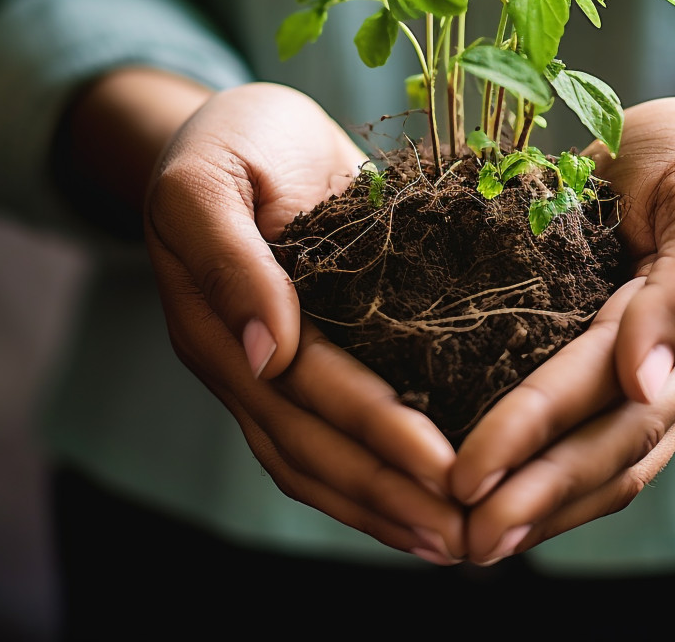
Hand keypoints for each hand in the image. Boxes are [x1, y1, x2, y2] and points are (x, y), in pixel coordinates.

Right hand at [144, 82, 464, 562]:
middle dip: (391, 492)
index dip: (375, 433)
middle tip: (468, 536)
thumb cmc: (226, 141)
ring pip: (322, 457)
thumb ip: (227, 258)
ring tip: (456, 543)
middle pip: (316, 447)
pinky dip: (380, 469)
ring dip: (387, 504)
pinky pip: (336, 429)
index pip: (307, 394)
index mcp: (219, 326)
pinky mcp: (312, 354)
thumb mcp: (207, 179)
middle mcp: (246, 364)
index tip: (447, 470)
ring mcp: (275, 369)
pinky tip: (429, 495)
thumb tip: (263, 353)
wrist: (248, 130)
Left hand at [450, 96, 674, 564]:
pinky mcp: (654, 379)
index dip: (532, 429)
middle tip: (460, 542)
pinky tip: (513, 500)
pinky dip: (562, 480)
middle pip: (609, 447)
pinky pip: (610, 441)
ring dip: (548, 508)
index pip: (602, 388)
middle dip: (535, 497)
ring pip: (613, 462)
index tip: (465, 474)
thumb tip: (645, 384)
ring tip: (475, 546)